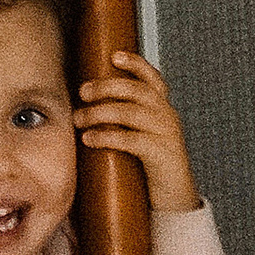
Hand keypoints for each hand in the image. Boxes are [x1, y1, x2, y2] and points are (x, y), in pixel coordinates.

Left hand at [75, 50, 200, 213]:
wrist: (174, 198)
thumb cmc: (149, 165)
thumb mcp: (140, 135)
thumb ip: (125, 118)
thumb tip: (87, 103)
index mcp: (163, 109)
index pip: (153, 78)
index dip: (136, 64)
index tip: (114, 56)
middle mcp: (167, 117)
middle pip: (137, 90)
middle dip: (107, 87)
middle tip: (83, 92)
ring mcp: (167, 135)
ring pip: (132, 113)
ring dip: (100, 113)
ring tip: (79, 119)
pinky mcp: (162, 155)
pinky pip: (132, 140)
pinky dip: (107, 136)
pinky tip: (90, 139)